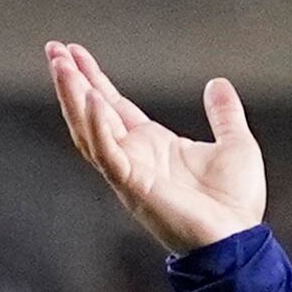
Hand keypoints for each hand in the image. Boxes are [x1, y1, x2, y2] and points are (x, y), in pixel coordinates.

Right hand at [44, 41, 265, 252]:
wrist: (238, 242)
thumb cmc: (236, 205)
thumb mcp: (235, 145)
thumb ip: (224, 114)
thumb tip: (219, 84)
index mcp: (152, 145)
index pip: (112, 105)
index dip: (92, 78)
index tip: (73, 51)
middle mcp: (134, 157)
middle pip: (91, 112)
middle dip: (70, 82)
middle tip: (53, 50)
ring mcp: (129, 172)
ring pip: (89, 131)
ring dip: (72, 98)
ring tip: (60, 66)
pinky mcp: (134, 186)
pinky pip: (108, 154)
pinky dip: (97, 127)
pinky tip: (91, 100)